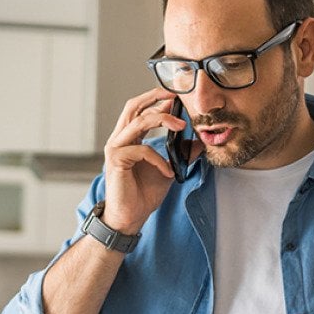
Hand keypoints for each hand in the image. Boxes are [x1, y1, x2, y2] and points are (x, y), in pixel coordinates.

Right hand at [100, 88, 196, 233]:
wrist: (130, 217)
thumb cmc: (143, 194)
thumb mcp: (168, 169)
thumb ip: (180, 154)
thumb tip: (198, 143)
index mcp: (128, 138)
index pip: (139, 109)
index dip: (156, 99)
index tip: (176, 96)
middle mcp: (119, 139)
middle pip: (133, 106)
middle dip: (154, 97)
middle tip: (175, 95)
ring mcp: (115, 148)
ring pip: (138, 122)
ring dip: (163, 120)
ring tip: (182, 127)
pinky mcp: (116, 159)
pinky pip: (142, 149)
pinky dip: (159, 159)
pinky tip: (168, 172)